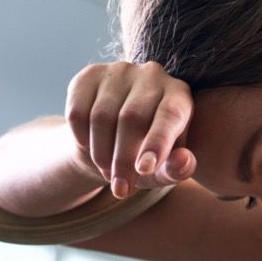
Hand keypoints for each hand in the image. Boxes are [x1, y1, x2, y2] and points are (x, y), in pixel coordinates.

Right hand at [65, 61, 195, 197]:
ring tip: (107, 172)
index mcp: (180, 95)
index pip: (169, 116)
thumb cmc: (151, 156)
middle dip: (124, 160)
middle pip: (133, 118)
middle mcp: (153, 75)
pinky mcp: (90, 74)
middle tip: (121, 189)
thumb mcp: (166, 168)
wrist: (114, 139)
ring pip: (102, 116)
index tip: (144, 170)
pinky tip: (90, 149)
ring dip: (101, 153)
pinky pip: (78, 110)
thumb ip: (179, 168)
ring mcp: (120, 71)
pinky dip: (81, 138)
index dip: (157, 143)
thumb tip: (183, 160)